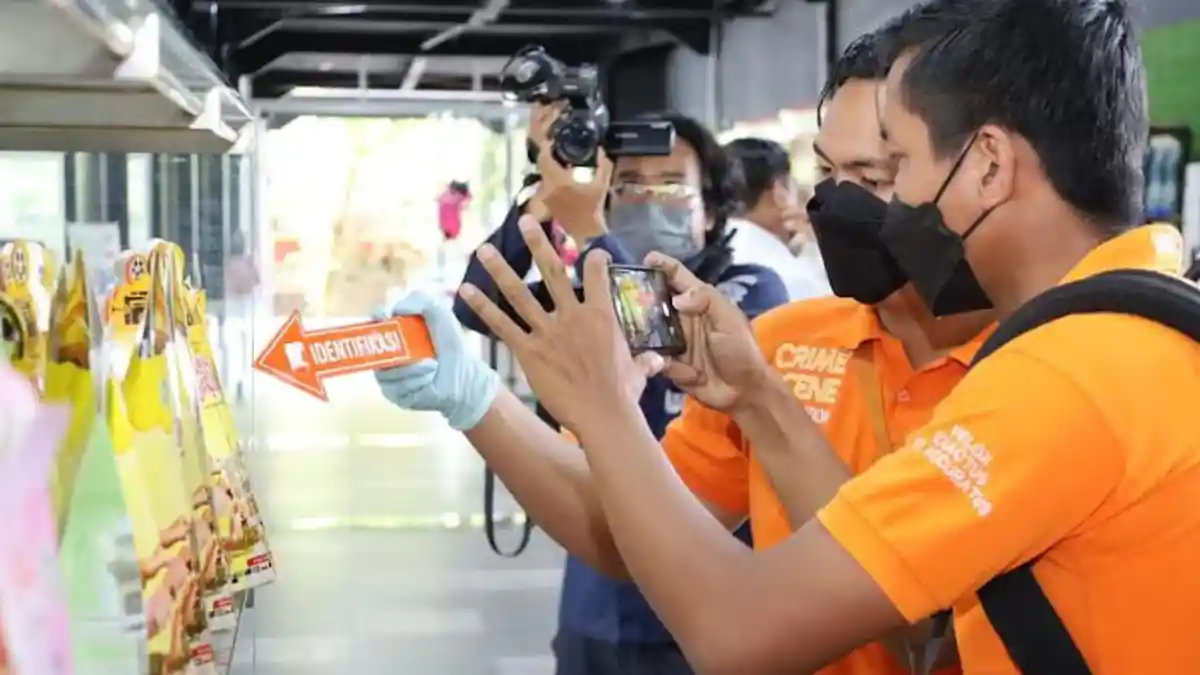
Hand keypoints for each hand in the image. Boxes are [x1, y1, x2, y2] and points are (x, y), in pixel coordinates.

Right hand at [373, 291, 500, 430]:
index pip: (374, 324)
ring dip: (411, 368)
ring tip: (432, 365)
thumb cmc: (451, 347)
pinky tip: (429, 379)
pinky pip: (395, 387)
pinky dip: (415, 381)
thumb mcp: (441, 317)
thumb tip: (395, 308)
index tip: (386, 317)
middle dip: (395, 347)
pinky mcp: (394, 394)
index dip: (377, 319)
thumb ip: (422, 302)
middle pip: (373, 349)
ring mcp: (388, 376)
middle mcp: (386, 355)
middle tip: (411, 347)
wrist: (465, 379)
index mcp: (394, 334)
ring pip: (385, 370)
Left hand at [458, 215, 661, 434]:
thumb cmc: (623, 395)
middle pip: (552, 271)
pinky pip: (501, 325)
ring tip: (484, 249)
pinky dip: (482, 308)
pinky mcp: (529, 352)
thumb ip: (645, 360)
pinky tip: (465, 292)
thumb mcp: (639, 371)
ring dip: (500, 269)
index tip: (593, 250)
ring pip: (519, 293)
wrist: (603, 416)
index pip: (597, 273)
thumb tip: (658, 359)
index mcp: (602, 316)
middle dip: (538, 243)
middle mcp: (573, 316)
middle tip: (525, 219)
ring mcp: (548, 332)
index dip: (595, 257)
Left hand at [530, 103, 612, 241]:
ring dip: (551, 167)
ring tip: (563, 161)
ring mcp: (544, 197)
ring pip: (543, 175)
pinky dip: (552, 179)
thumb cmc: (594, 209)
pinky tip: (563, 178)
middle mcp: (546, 187)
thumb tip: (600, 149)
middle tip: (560, 147)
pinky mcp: (546, 204)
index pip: (544, 156)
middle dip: (550, 154)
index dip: (547, 144)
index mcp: (557, 180)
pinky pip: (546, 185)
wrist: (587, 235)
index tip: (553, 138)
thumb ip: (602, 164)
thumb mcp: (602, 184)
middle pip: (542, 165)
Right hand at [645, 252, 771, 411]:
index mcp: (699, 302)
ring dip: (642, 333)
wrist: (744, 392)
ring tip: (632, 333)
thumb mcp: (728, 319)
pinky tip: (677, 368)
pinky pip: (655, 359)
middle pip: (655, 303)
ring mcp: (675, 342)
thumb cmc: (741, 350)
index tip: (645, 259)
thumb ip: (706, 300)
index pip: (677, 277)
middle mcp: (682, 319)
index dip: (662, 266)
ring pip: (649, 331)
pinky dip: (661, 363)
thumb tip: (676, 299)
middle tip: (621, 299)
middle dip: (640, 299)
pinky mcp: (670, 364)